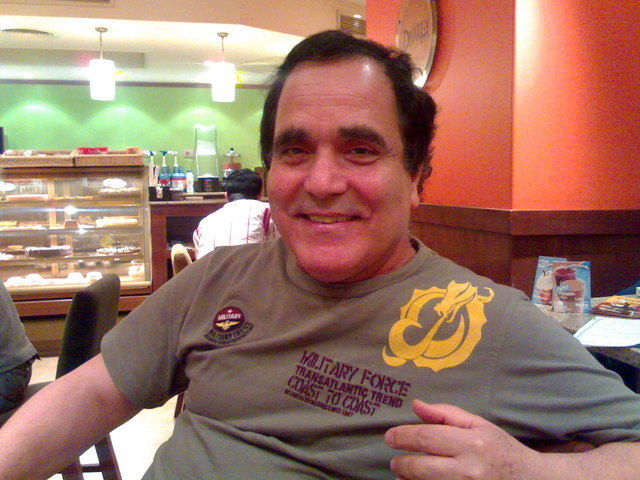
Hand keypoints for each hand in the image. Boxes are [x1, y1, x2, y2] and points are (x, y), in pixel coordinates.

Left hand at [384, 400, 542, 479]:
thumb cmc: (501, 449)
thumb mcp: (479, 425)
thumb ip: (446, 414)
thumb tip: (416, 405)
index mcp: (472, 443)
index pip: (426, 438)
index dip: (402, 437)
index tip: (389, 437)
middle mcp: (469, 470)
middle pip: (420, 467)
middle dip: (401, 464)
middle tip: (395, 461)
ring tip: (403, 475)